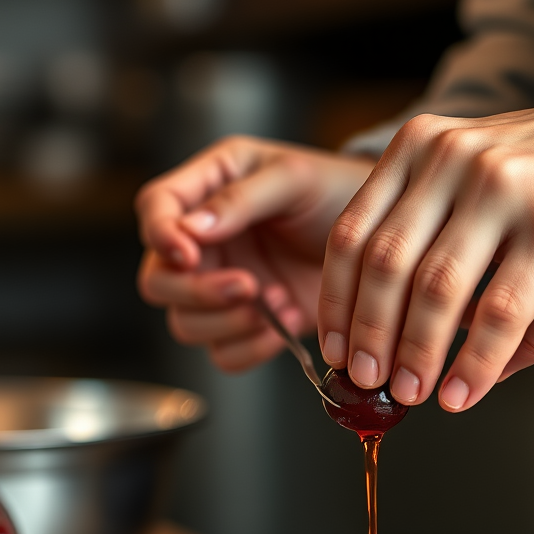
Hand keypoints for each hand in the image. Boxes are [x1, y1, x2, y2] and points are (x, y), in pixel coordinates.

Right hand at [136, 136, 373, 371]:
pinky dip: (251, 348)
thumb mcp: (293, 179)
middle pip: (159, 282)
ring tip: (277, 300)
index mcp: (208, 188)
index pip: (155, 209)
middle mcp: (206, 242)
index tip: (187, 253)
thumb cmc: (337, 192)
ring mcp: (224, 286)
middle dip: (196, 292)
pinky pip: (224, 355)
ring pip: (186, 324)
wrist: (379, 240)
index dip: (161, 235)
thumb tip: (191, 229)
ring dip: (228, 323)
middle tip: (247, 287)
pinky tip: (285, 321)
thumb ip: (241, 199)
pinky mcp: (250, 324)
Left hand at [317, 65, 533, 409]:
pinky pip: (500, 315)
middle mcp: (456, 160)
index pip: (354, 233)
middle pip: (385, 265)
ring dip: (416, 356)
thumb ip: (452, 258)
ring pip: (436, 293)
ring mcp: (506, 191)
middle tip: (366, 380)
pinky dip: (474, 365)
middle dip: (368, 336)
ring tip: (409, 394)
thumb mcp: (493, 191)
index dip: (336, 301)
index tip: (335, 348)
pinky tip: (462, 393)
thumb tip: (434, 361)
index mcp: (426, 148)